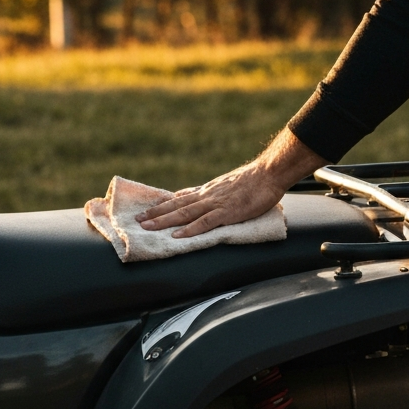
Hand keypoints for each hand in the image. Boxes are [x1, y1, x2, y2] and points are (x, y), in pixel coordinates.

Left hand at [136, 127, 328, 237]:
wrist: (270, 173)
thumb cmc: (255, 181)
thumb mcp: (228, 186)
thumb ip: (214, 194)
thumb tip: (201, 196)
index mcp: (208, 191)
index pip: (181, 198)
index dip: (163, 205)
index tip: (147, 211)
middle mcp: (207, 196)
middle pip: (176, 205)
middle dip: (156, 214)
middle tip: (138, 221)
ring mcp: (216, 204)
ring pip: (184, 213)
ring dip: (164, 221)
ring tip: (148, 227)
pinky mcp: (227, 212)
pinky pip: (205, 222)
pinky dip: (190, 229)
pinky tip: (178, 236)